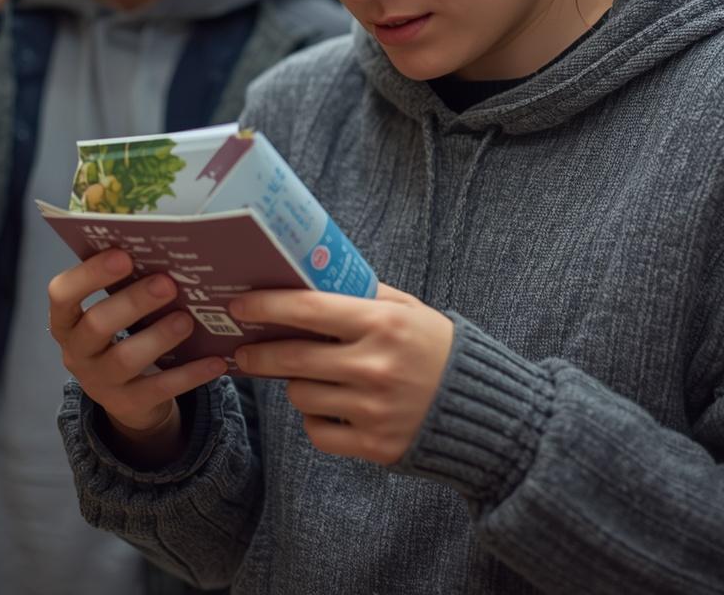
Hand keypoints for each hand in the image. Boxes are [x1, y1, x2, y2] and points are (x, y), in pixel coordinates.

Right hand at [48, 250, 227, 459]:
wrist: (125, 394)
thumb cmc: (120, 333)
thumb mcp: (113, 310)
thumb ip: (125, 284)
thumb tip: (164, 250)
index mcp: (67, 320)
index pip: (62, 294)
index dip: (89, 274)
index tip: (123, 255)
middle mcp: (76, 352)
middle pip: (96, 325)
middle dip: (132, 302)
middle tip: (167, 283)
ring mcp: (99, 382)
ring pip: (125, 359)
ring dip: (158, 337)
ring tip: (186, 320)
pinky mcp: (128, 405)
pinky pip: (159, 389)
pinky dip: (190, 374)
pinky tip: (215, 360)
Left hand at [230, 283, 452, 465]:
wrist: (484, 412)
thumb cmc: (439, 350)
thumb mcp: (408, 309)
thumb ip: (364, 294)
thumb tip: (314, 277)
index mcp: (381, 322)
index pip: (308, 309)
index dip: (267, 306)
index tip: (239, 304)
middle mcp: (374, 365)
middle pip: (292, 357)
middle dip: (258, 353)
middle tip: (244, 350)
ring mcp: (372, 408)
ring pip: (300, 395)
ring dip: (294, 384)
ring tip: (304, 375)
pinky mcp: (374, 445)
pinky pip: (318, 431)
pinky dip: (316, 418)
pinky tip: (328, 405)